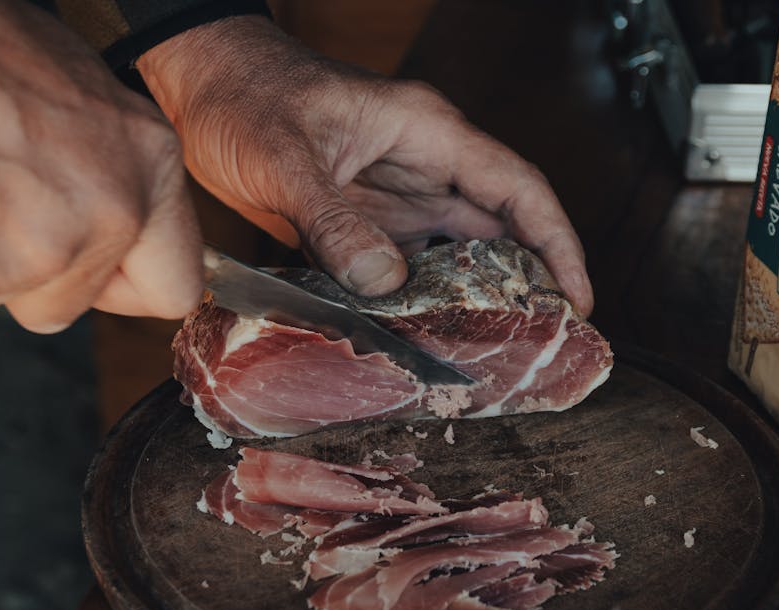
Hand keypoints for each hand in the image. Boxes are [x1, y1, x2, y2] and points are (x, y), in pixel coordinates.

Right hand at [0, 0, 201, 332]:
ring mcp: (37, 253)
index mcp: (148, 166)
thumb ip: (113, 164)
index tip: (104, 274)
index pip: (174, 283)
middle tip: (0, 214)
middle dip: (43, 280)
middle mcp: (107, 214)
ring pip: (11, 297)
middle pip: (80, 303)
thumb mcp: (76, 87)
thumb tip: (120, 203)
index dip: (129, 284)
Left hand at [137, 16, 593, 316]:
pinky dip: (425, 301)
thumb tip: (384, 282)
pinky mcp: (366, 222)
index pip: (517, 188)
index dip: (558, 243)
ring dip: (478, 299)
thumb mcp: (286, 159)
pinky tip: (429, 338)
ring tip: (498, 355)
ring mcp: (396, 197)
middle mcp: (423, 165)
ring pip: (458, 253)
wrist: (199, 85)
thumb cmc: (244, 95)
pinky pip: (411, 266)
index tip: (578, 297)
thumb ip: (334, 222)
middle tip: (546, 345)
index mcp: (426, 132)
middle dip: (530, 283)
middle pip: (501, 228)